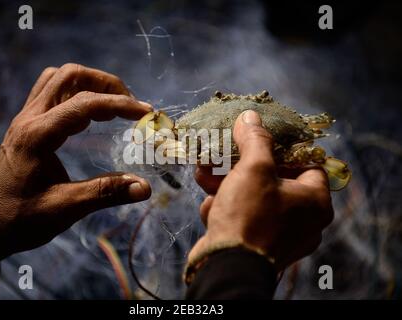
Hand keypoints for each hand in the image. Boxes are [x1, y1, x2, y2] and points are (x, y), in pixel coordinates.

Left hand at [0, 63, 151, 260]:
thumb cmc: (21, 219)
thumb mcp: (65, 208)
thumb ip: (105, 194)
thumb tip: (144, 188)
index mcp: (37, 136)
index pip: (84, 104)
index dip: (120, 104)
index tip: (146, 113)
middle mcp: (28, 118)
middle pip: (69, 76)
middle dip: (105, 84)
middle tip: (130, 106)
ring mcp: (24, 118)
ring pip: (58, 78)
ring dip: (89, 83)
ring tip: (112, 106)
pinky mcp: (26, 124)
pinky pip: (51, 92)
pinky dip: (75, 93)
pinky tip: (89, 115)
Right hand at [190, 110, 333, 270]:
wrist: (225, 268)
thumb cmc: (249, 216)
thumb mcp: (253, 169)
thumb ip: (255, 140)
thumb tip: (250, 116)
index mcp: (314, 202)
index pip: (307, 164)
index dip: (283, 149)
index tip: (260, 141)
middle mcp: (303, 221)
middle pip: (273, 180)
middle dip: (241, 167)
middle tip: (224, 155)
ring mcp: (280, 236)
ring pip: (253, 199)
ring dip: (226, 185)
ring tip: (204, 176)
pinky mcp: (257, 247)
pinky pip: (243, 218)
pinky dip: (226, 210)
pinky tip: (211, 209)